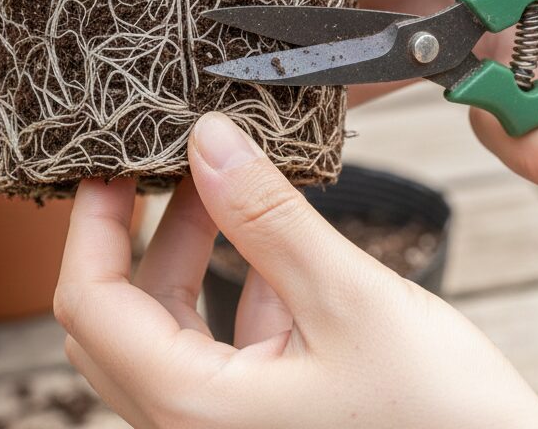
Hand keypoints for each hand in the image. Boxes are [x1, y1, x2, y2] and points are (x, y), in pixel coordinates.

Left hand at [56, 113, 537, 428]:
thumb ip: (269, 218)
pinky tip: (273, 239)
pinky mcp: (269, 420)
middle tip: (164, 161)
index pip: (90, 304)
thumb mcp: (351, 302)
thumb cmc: (446, 426)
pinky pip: (222, 345)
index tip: (107, 161)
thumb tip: (207, 139)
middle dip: (140, 231)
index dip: (92, 224)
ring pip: (172, 326)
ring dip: (190, 251)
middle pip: (121, 316)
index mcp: (193, 410)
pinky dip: (235, 285)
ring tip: (224, 181)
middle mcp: (195, 428)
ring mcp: (230, 428)